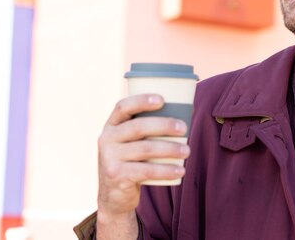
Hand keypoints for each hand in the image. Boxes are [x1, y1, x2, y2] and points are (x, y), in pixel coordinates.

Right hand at [96, 94, 189, 236]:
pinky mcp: (117, 176)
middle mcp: (107, 139)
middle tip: (184, 128)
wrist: (114, 195)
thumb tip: (188, 110)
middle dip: (164, 125)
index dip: (141, 100)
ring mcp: (109, 158)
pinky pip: (146, 171)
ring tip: (187, 151)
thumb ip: (149, 128)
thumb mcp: (132, 142)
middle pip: (138, 127)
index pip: (122, 107)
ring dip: (170, 149)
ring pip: (145, 149)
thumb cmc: (132, 161)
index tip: (162, 99)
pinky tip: (180, 170)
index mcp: (112, 125)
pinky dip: (166, 170)